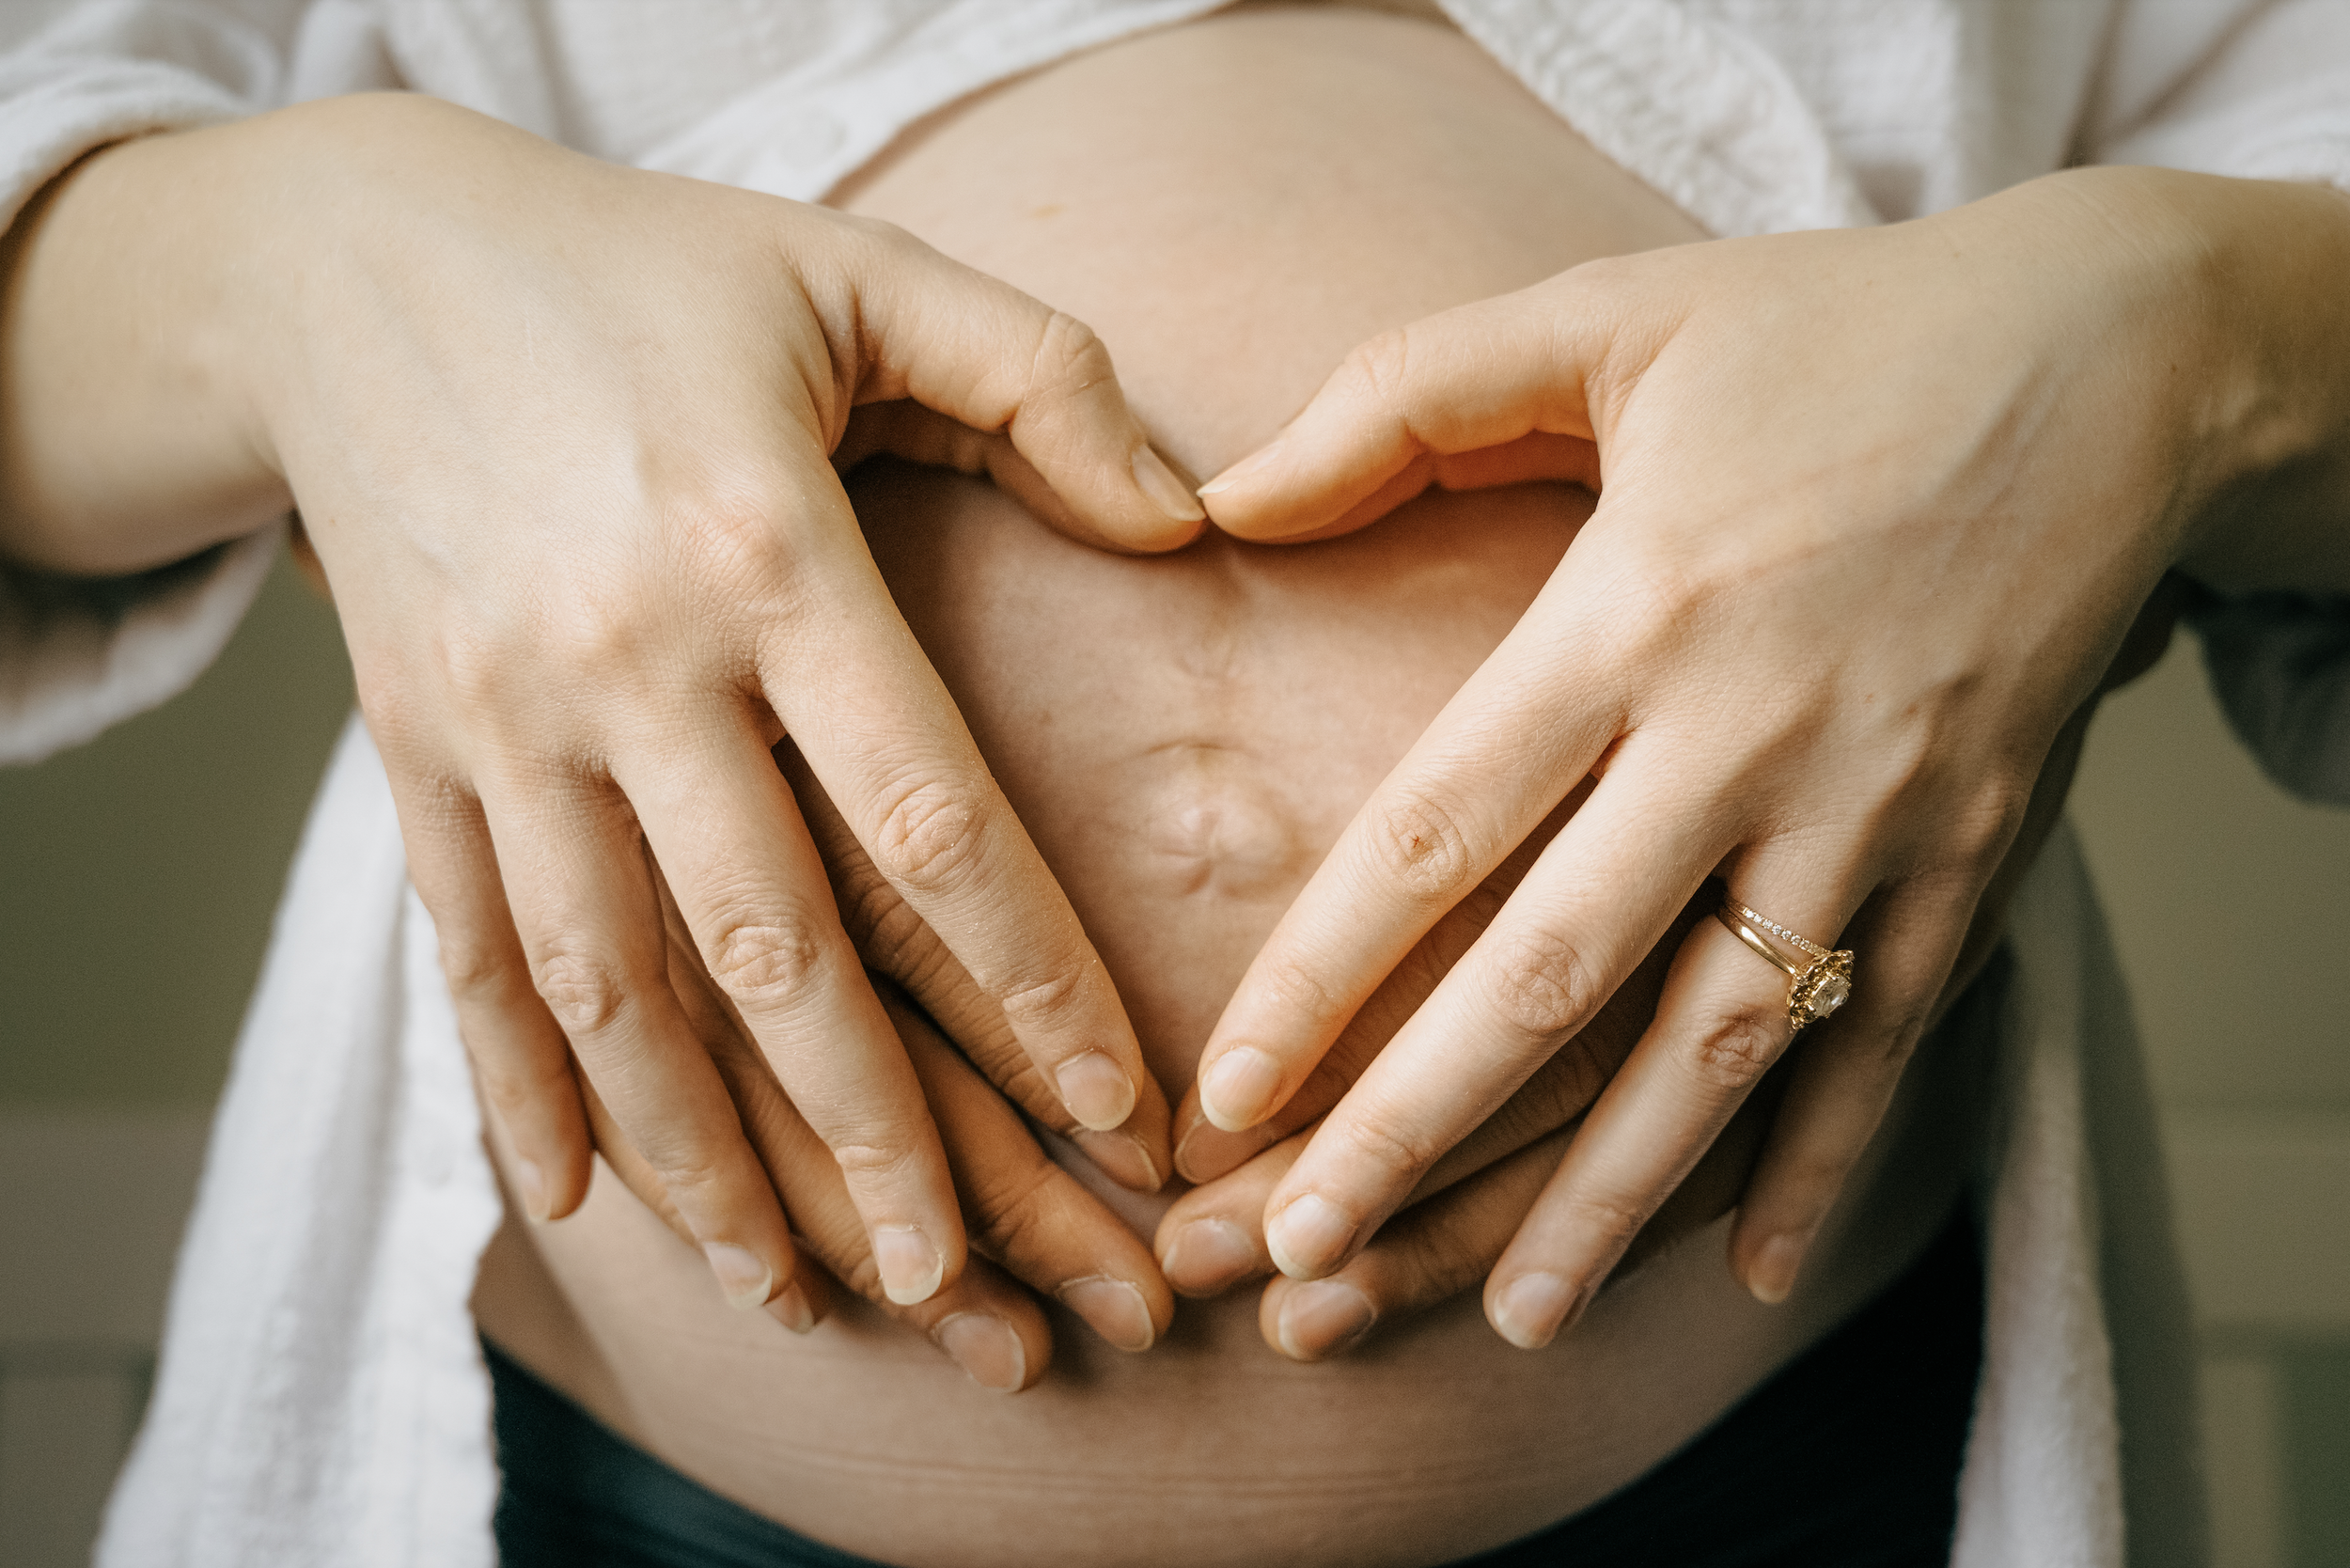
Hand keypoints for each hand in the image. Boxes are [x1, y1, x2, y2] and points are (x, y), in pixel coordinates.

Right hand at [0, 94, 1204, 1316]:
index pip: (925, 816)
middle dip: (873, 1134)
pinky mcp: (408, 753)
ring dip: (704, 1161)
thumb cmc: (641, 269)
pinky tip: (580, 1204)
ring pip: (609, 991)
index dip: (1031, 978)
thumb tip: (1188, 520)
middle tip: (965, 1279)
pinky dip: (517, 1090)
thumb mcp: (856, 271)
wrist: (347, 260)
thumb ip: (1043, 381)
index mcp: (759, 552)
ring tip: (795, 1294)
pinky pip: (463, 952)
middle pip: (766, 948)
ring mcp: (497, 723)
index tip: (1121, 1106)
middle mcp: (622, 663)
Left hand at [1185, 166, 2345, 1346]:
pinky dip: (1824, 1165)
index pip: (1438, 830)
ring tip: (1508, 1319)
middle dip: (1416, 1132)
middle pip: (1556, 978)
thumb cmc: (1836, 330)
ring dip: (1607, 1199)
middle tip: (1303, 1253)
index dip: (1322, 979)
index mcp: (1637, 606)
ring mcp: (1879, 810)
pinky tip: (1753, 1278)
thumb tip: (1220, 497)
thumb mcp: (1608, 310)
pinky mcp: (1980, 850)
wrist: (2122, 355)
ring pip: (1721, 1050)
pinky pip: (1892, 1040)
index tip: (1227, 1095)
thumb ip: (1402, 392)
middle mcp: (1752, 734)